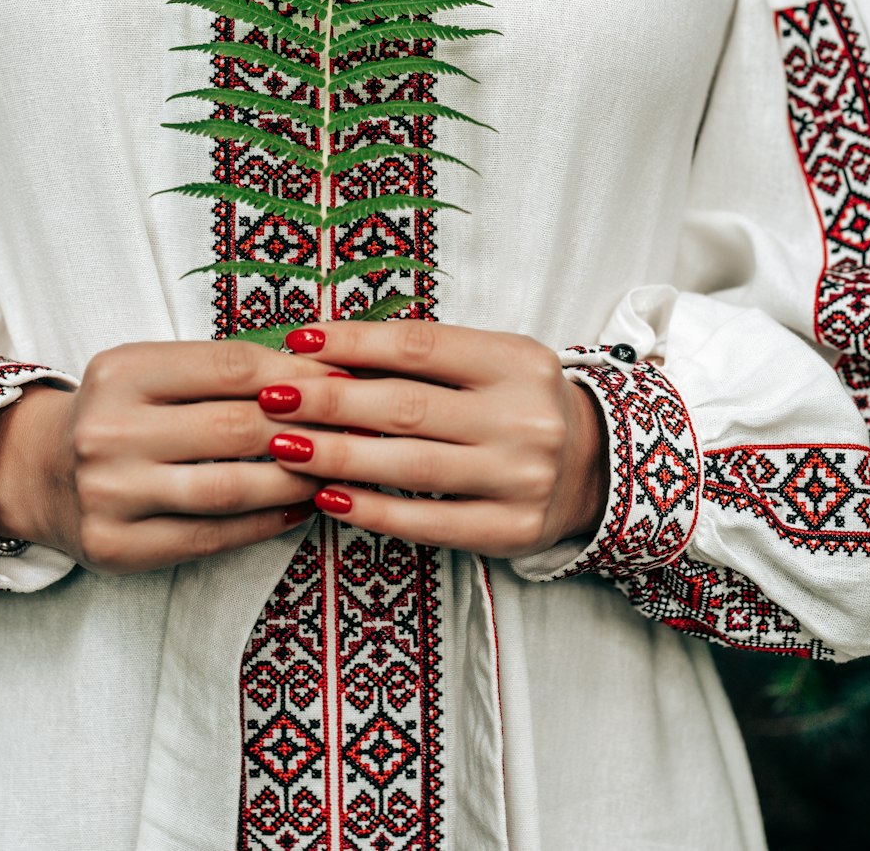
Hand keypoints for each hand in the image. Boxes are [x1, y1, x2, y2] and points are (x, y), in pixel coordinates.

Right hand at [0, 340, 340, 575]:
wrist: (37, 471)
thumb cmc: (119, 413)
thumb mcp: (152, 372)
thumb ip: (221, 371)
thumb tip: (323, 372)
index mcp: (121, 372)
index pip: (229, 366)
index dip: (298, 374)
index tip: (348, 380)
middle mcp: (107, 431)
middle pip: (235, 427)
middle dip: (310, 428)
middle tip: (361, 431)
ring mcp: (109, 494)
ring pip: (229, 488)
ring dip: (295, 480)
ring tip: (336, 472)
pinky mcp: (117, 547)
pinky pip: (210, 537)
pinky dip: (264, 524)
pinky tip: (299, 510)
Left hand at [252, 321, 606, 557]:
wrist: (597, 467)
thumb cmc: (518, 404)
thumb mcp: (492, 363)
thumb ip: (425, 359)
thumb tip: (326, 353)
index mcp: (517, 361)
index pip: (420, 346)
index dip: (353, 342)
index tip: (298, 339)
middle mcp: (525, 418)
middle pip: (407, 406)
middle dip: (329, 401)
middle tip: (272, 397)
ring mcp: (522, 478)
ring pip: (411, 467)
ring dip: (337, 456)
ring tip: (283, 446)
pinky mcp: (511, 530)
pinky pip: (429, 523)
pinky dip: (373, 511)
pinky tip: (328, 498)